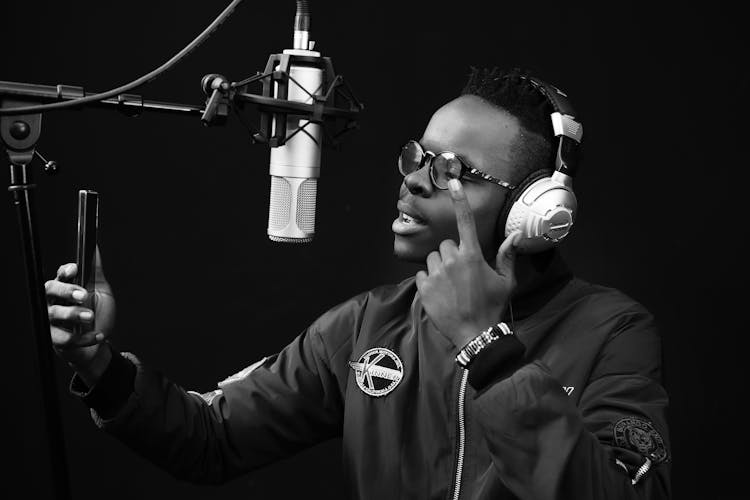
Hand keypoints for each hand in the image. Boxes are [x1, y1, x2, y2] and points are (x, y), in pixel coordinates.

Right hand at [45, 246, 115, 367]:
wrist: (100, 343)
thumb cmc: (97, 314)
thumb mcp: (100, 290)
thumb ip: (95, 271)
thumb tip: (94, 248)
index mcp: (66, 288)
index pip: (60, 275)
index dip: (65, 271)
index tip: (75, 269)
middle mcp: (55, 302)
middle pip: (50, 290)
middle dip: (66, 290)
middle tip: (83, 295)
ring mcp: (53, 322)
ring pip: (53, 313)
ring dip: (72, 314)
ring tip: (90, 316)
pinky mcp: (56, 340)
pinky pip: (63, 338)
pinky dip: (83, 337)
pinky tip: (98, 334)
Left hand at [415, 178, 521, 349]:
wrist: (475, 335)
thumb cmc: (492, 308)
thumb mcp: (506, 282)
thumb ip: (508, 256)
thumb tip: (516, 235)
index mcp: (473, 256)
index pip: (465, 221)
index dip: (459, 200)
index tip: (452, 181)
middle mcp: (452, 261)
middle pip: (446, 245)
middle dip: (452, 256)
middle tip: (462, 276)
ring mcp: (436, 274)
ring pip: (432, 259)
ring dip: (439, 269)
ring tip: (451, 287)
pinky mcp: (423, 288)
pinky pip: (421, 275)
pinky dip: (428, 283)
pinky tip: (441, 295)